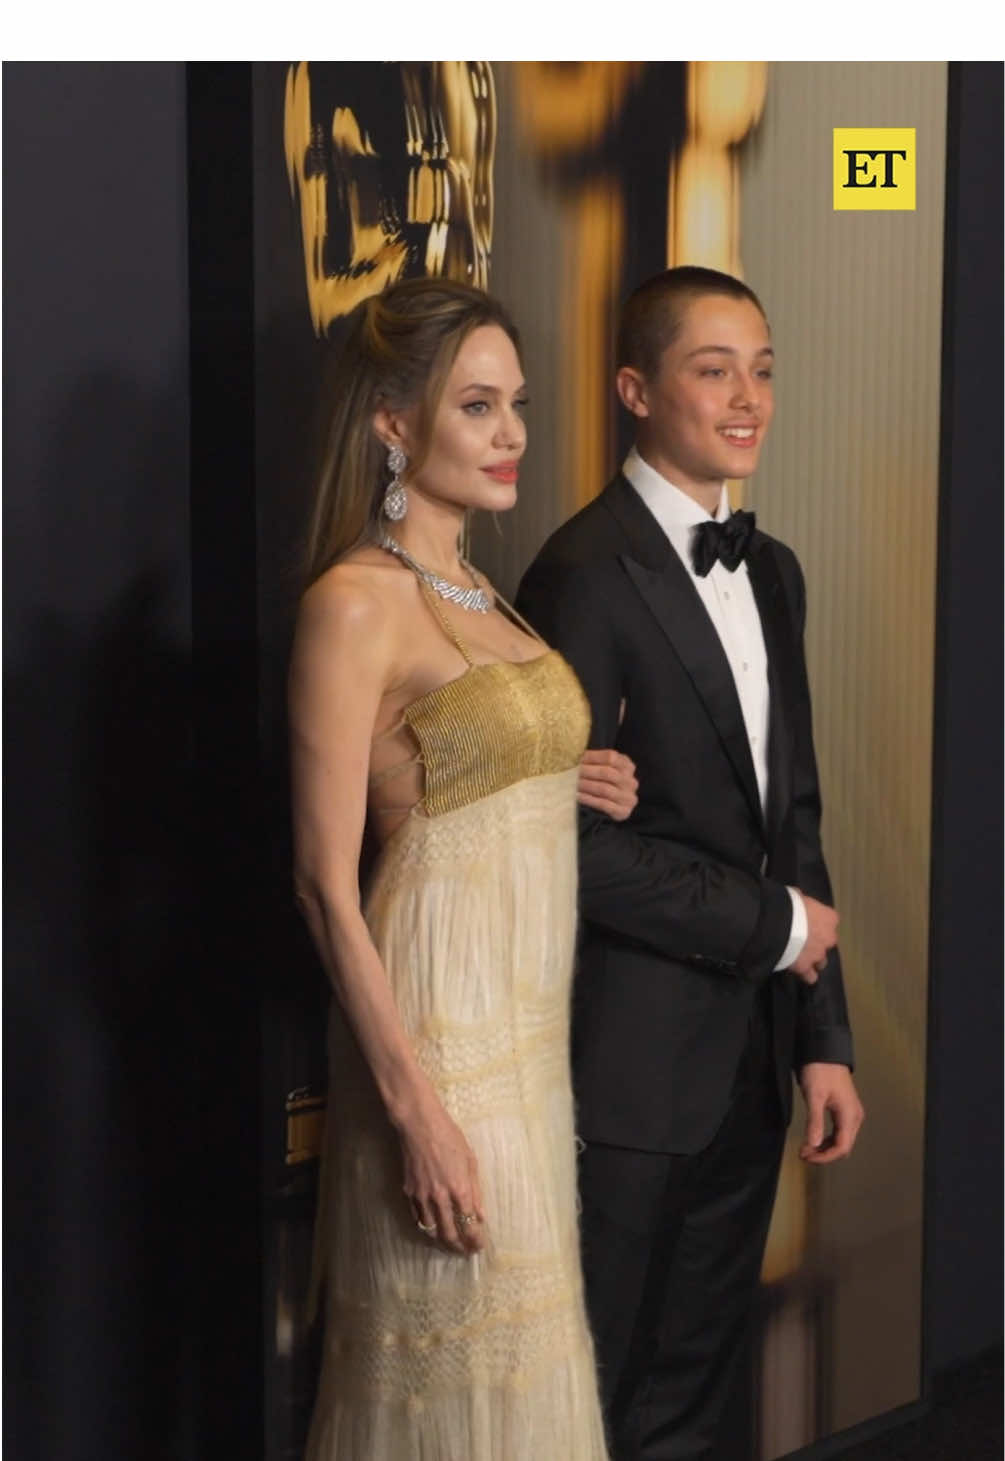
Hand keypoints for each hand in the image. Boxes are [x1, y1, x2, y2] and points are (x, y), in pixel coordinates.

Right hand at [398, 1094, 486, 1254]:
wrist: (419, 1124)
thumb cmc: (449, 1137)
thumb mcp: (470, 1160)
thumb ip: (476, 1191)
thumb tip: (481, 1215)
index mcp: (459, 1189)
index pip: (469, 1225)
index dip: (475, 1240)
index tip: (478, 1246)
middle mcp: (440, 1198)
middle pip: (449, 1234)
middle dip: (459, 1247)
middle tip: (465, 1252)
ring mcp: (421, 1196)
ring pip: (431, 1230)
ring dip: (442, 1240)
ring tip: (450, 1243)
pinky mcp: (408, 1192)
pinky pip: (417, 1218)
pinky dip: (426, 1226)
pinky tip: (432, 1227)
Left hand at [577, 748, 637, 821]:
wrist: (611, 805)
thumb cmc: (602, 782)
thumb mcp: (601, 766)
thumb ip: (591, 759)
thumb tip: (573, 755)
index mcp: (627, 766)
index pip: (611, 757)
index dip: (592, 757)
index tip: (577, 759)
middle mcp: (631, 781)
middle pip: (607, 773)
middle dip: (587, 772)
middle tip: (571, 772)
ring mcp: (629, 797)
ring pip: (604, 789)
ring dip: (586, 786)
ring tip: (572, 784)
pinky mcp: (624, 811)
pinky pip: (604, 804)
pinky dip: (589, 799)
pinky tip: (577, 796)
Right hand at [788, 894, 839, 985]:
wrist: (778, 924)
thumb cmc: (788, 905)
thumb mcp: (795, 895)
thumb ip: (801, 901)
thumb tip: (798, 899)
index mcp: (829, 918)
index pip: (830, 920)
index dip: (819, 922)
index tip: (807, 921)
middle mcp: (829, 937)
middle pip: (828, 941)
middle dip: (818, 942)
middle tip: (802, 939)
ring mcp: (819, 955)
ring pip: (822, 962)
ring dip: (814, 960)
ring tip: (800, 957)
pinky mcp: (806, 968)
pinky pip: (810, 976)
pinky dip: (806, 975)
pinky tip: (799, 972)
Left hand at [798, 1063, 864, 1163]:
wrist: (824, 1051)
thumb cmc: (820, 1070)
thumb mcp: (814, 1096)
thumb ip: (814, 1121)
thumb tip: (813, 1145)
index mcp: (850, 1115)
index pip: (842, 1147)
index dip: (825, 1157)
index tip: (806, 1157)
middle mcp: (854, 1117)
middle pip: (843, 1146)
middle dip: (824, 1154)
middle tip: (803, 1154)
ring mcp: (851, 1113)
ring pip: (841, 1140)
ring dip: (825, 1147)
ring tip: (806, 1148)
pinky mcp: (844, 1109)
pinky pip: (838, 1131)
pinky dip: (827, 1138)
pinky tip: (814, 1138)